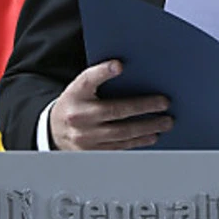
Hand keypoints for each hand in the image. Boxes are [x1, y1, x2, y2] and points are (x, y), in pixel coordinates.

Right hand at [48, 60, 172, 150]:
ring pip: (121, 133)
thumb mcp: (80, 86)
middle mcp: (79, 117)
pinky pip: (119, 147)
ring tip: (165, 122)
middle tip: (165, 104)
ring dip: (146, 128)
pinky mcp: (92, 152)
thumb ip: (98, 76)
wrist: (54, 131)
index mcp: (76, 95)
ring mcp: (86, 138)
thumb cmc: (74, 103)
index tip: (119, 65)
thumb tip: (120, 66)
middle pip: (115, 112)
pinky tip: (151, 136)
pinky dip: (138, 142)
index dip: (103, 72)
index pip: (88, 80)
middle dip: (143, 107)